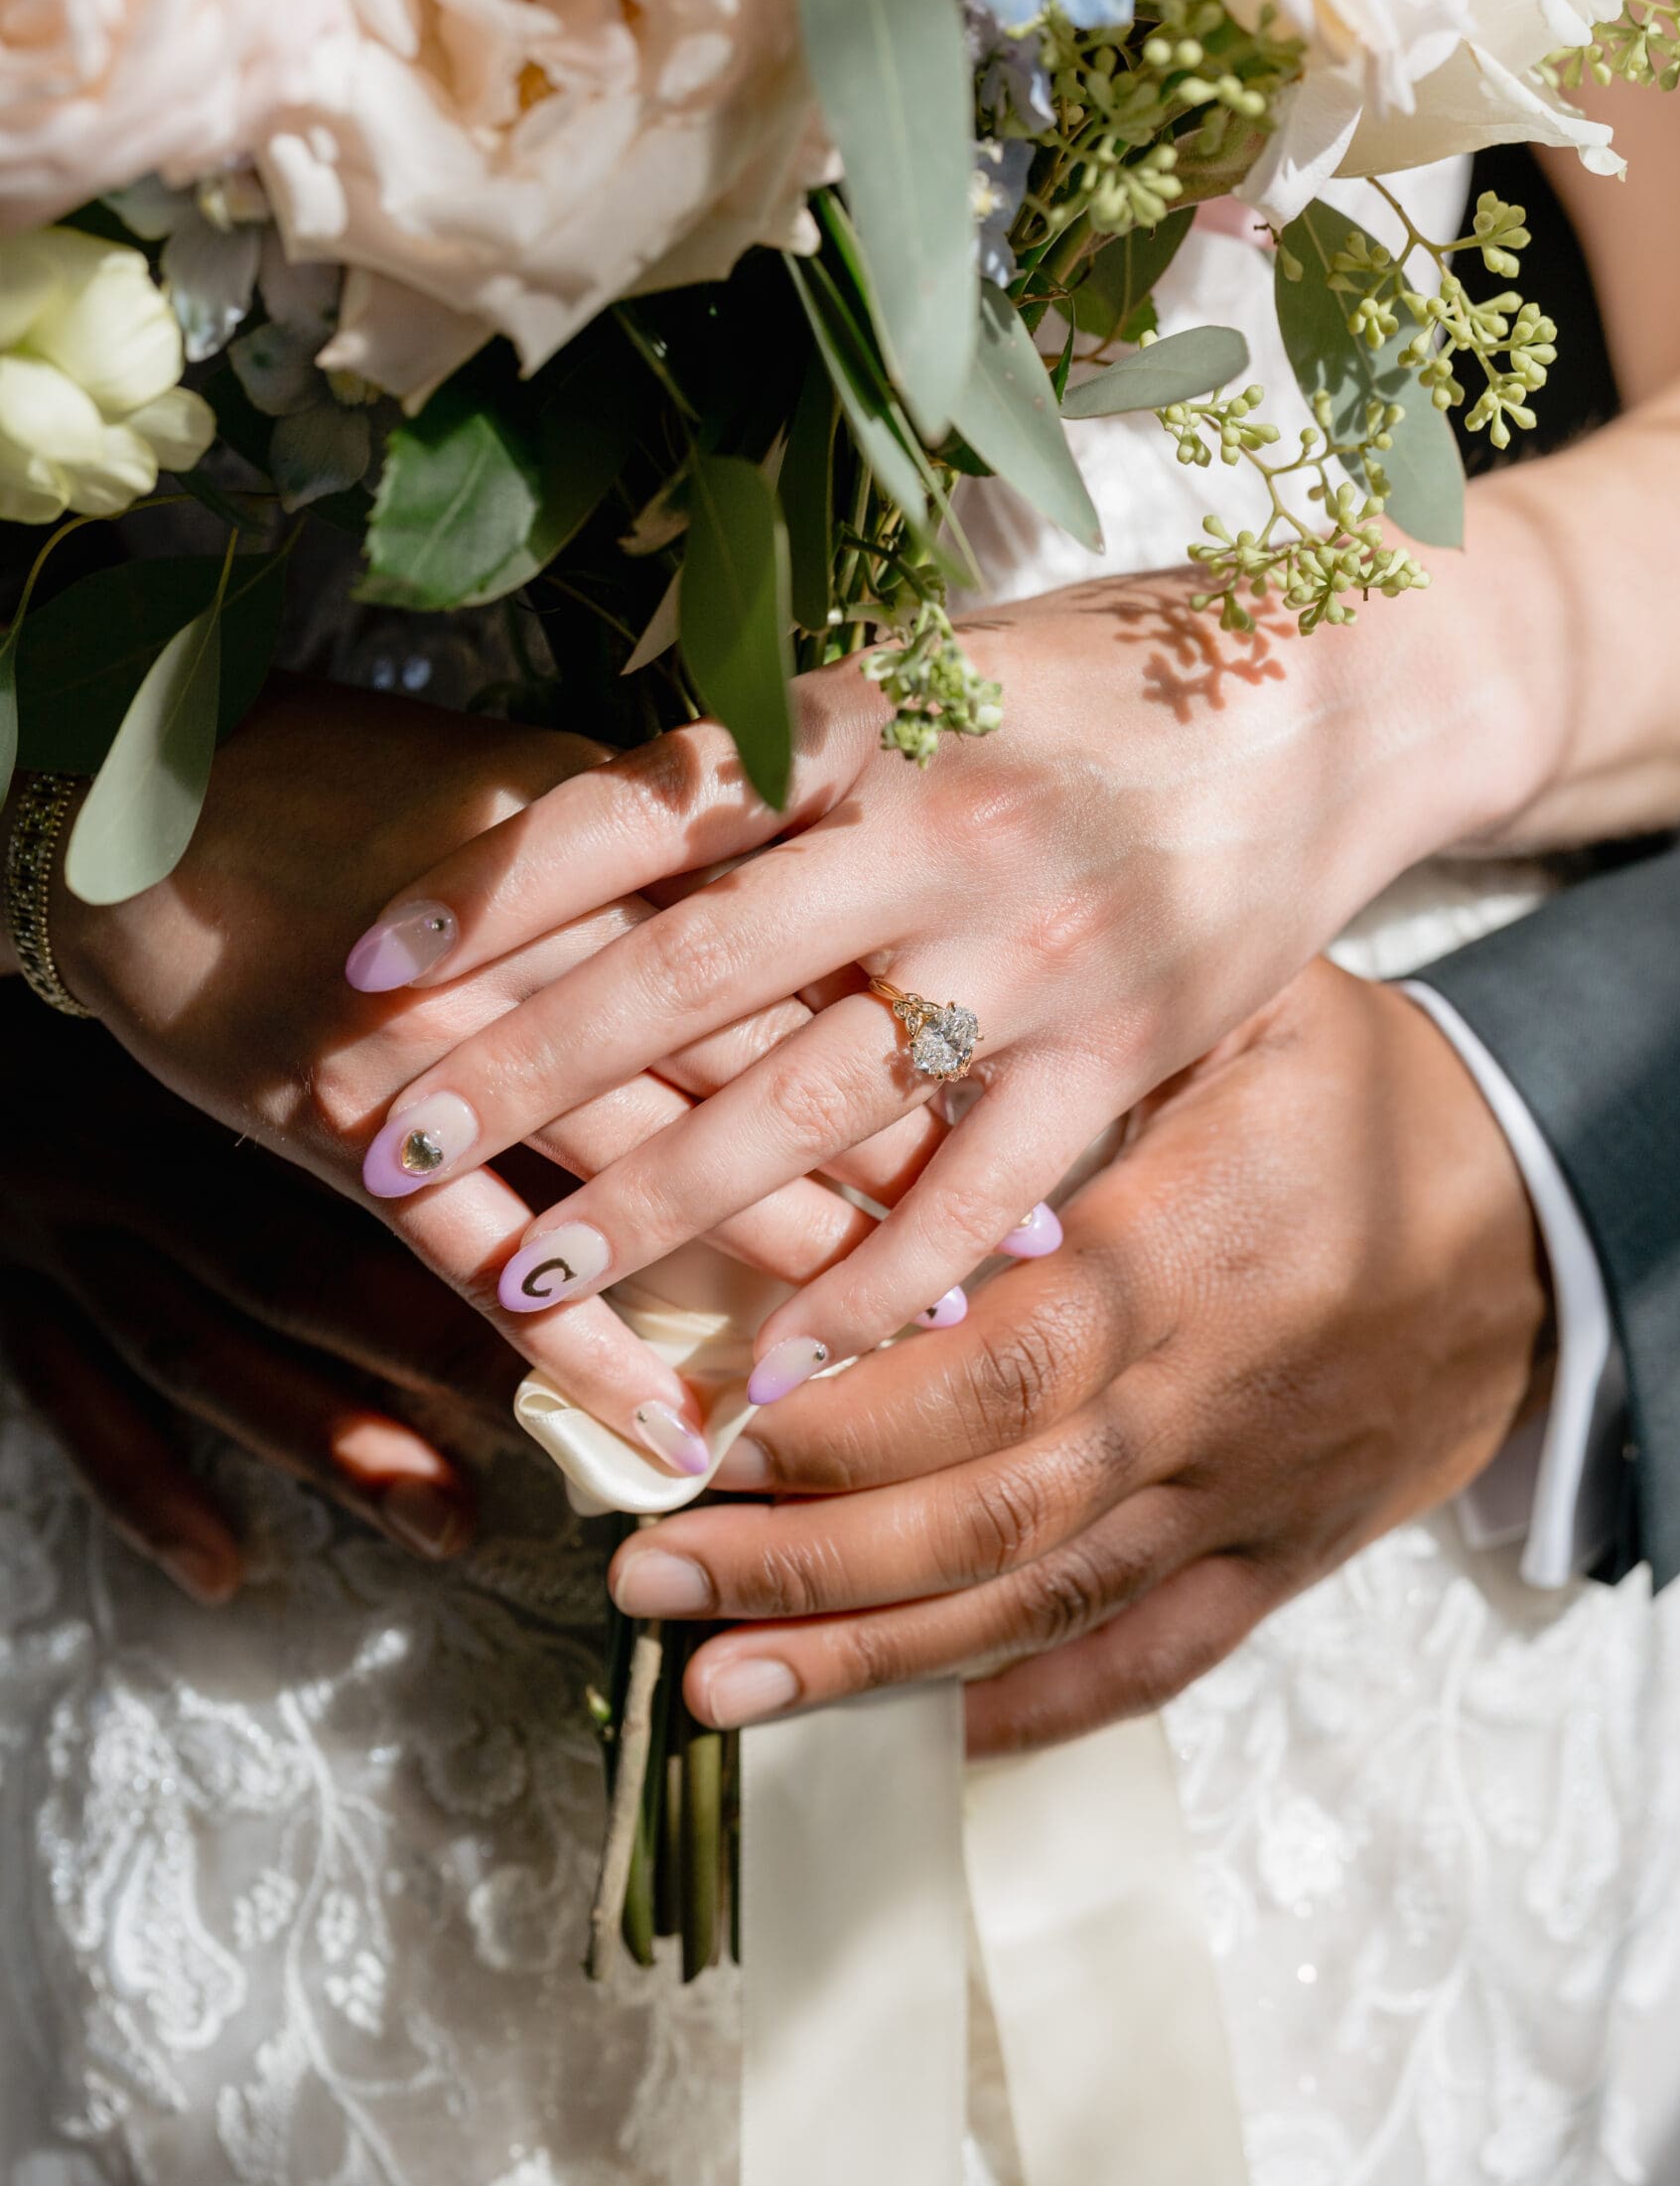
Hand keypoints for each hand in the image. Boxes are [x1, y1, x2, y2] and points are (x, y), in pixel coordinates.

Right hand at [0, 987, 520, 1594]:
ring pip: (203, 1349)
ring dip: (327, 1440)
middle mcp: (142, 1151)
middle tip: (572, 1435)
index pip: (391, 1150)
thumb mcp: (242, 933)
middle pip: (309, 1262)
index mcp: (217, 1060)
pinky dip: (145, 1491)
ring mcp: (58, 1227)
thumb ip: (380, 988)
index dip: (517, 1229)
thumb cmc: (117, 932)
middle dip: (449, 1357)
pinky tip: (224, 1574)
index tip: (619, 1300)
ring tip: (448, 1525)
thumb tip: (555, 1029)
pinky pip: (68, 1398)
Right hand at [39, 677, 949, 1466]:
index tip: (1039, 1094)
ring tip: (902, 1342)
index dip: (922, 1024)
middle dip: (896, 1159)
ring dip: (780, 1259)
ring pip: (645, 1163)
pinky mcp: (346, 1124)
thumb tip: (807, 871)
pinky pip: (482, 1257)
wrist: (135, 796)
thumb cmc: (341, 769)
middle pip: (758, 1058)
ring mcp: (445, 1039)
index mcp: (610, 833)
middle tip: (1027, 1248)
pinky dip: (581, 1346)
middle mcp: (546, 937)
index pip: (801, 943)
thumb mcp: (523, 764)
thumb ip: (667, 829)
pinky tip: (674, 1421)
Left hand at [343, 572, 1538, 1394]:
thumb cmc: (1096, 675)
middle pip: (689, 971)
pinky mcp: (1117, 1056)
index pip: (638, 809)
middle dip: (522, 1071)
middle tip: (379, 1149)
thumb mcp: (926, 662)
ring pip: (806, 1104)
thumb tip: (602, 815)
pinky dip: (867, 1291)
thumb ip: (780, 745)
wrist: (1334, 694)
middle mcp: (930, 835)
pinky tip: (764, 1367)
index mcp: (863, 719)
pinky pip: (973, 1199)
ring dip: (652, 1203)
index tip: (365, 968)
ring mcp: (1027, 956)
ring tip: (519, 1281)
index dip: (490, 889)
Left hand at [596, 960, 1548, 1752]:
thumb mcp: (1240, 1007)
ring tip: (715, 1685)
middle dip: (807, 1560)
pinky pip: (1146, 1661)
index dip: (850, 1423)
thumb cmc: (1367, 1093)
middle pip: (989, 1511)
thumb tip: (881, 1040)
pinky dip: (1027, 1710)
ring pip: (1041, 1607)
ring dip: (871, 1659)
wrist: (1544, 1219)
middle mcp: (1206, 1402)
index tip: (709, 1438)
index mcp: (1191, 1254)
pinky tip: (908, 1737)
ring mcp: (1238, 1501)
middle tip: (647, 1573)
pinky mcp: (1272, 1561)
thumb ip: (1075, 1037)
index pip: (996, 1366)